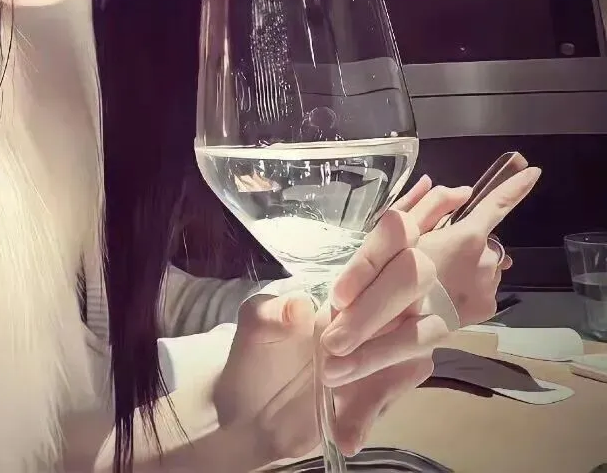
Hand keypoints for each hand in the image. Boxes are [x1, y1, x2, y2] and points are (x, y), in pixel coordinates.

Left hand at [213, 210, 445, 462]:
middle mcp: (375, 302)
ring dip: (376, 361)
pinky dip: (371, 411)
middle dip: (375, 313)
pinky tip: (345, 432)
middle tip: (331, 346)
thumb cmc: (258, 356)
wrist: (255, 416)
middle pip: (412, 280)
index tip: (338, 298)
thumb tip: (298, 305)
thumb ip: (272, 314)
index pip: (387, 240)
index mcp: (345, 277)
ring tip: (330, 381)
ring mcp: (388, 343)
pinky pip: (399, 389)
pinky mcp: (388, 385)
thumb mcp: (254, 329)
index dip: (373, 260)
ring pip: (417, 337)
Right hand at [393, 169, 540, 326]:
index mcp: (467, 236)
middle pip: (485, 240)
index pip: (497, 204)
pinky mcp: (489, 307)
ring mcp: (490, 286)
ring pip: (487, 264)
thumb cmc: (397, 270)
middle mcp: (487, 260)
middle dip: (470, 241)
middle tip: (440, 253)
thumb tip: (463, 191)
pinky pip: (485, 286)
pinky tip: (448, 292)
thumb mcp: (405, 229)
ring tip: (441, 277)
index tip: (533, 171)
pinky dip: (471, 284)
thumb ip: (434, 204)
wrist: (397, 322)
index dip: (516, 186)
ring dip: (472, 265)